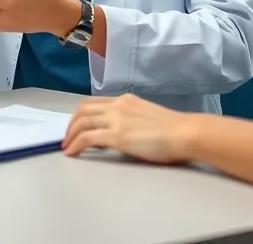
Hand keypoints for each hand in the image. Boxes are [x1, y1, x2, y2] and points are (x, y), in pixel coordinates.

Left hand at [62, 95, 197, 163]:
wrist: (186, 133)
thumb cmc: (174, 130)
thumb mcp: (146, 117)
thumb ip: (130, 120)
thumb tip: (118, 132)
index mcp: (125, 100)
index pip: (95, 103)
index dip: (82, 114)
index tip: (77, 125)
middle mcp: (118, 106)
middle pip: (84, 110)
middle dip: (71, 124)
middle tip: (67, 137)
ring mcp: (116, 119)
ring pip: (82, 122)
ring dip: (70, 134)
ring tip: (66, 146)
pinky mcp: (117, 136)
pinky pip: (87, 138)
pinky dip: (76, 144)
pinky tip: (72, 152)